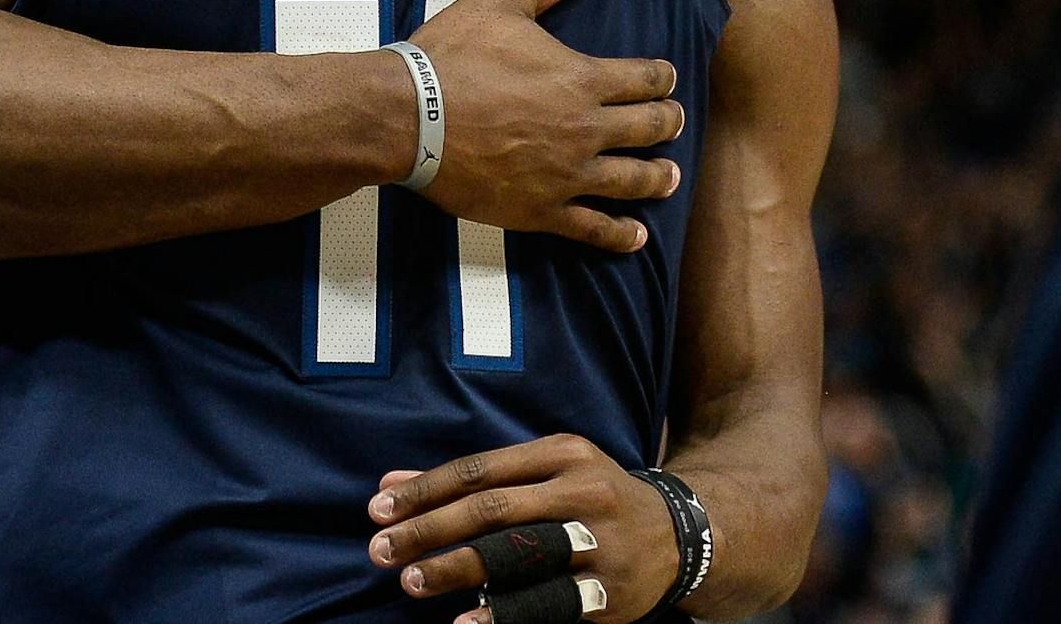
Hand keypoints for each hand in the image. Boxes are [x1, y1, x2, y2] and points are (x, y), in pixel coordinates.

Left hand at [367, 436, 682, 623]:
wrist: (681, 535)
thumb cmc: (593, 500)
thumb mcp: (547, 474)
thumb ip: (475, 481)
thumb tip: (389, 484)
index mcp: (562, 453)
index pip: (481, 468)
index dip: (427, 489)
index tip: (379, 508)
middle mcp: (581, 490)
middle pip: (494, 508)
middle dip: (431, 529)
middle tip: (381, 549)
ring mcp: (598, 539)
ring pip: (520, 553)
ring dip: (460, 568)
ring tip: (412, 581)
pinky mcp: (609, 588)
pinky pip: (550, 602)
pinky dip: (503, 614)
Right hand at [411, 0, 685, 253]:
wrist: (406, 117)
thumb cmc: (453, 55)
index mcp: (582, 79)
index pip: (644, 79)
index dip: (662, 77)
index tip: (667, 78)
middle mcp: (585, 130)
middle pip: (647, 129)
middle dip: (668, 123)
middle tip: (676, 122)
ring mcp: (565, 175)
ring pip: (630, 181)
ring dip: (657, 178)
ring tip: (670, 178)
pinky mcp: (539, 210)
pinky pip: (591, 227)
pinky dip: (619, 234)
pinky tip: (636, 237)